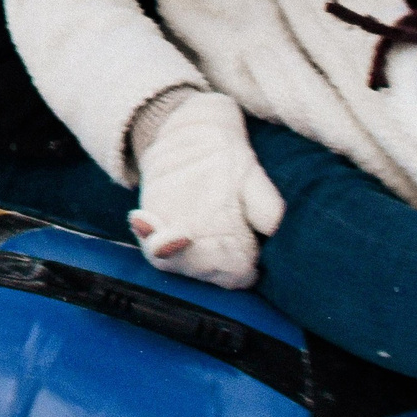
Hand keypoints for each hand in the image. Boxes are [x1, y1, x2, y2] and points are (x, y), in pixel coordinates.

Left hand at [129, 92, 284, 289]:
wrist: (195, 142)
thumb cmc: (232, 165)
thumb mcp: (255, 180)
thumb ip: (267, 208)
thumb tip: (277, 228)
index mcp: (241, 250)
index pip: (236, 273)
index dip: (228, 264)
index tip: (223, 244)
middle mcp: (208, 255)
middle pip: (200, 269)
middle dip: (192, 257)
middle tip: (187, 234)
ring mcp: (179, 246)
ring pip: (170, 260)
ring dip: (161, 248)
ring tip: (153, 228)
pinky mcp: (155, 231)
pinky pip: (147, 241)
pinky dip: (143, 232)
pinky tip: (139, 218)